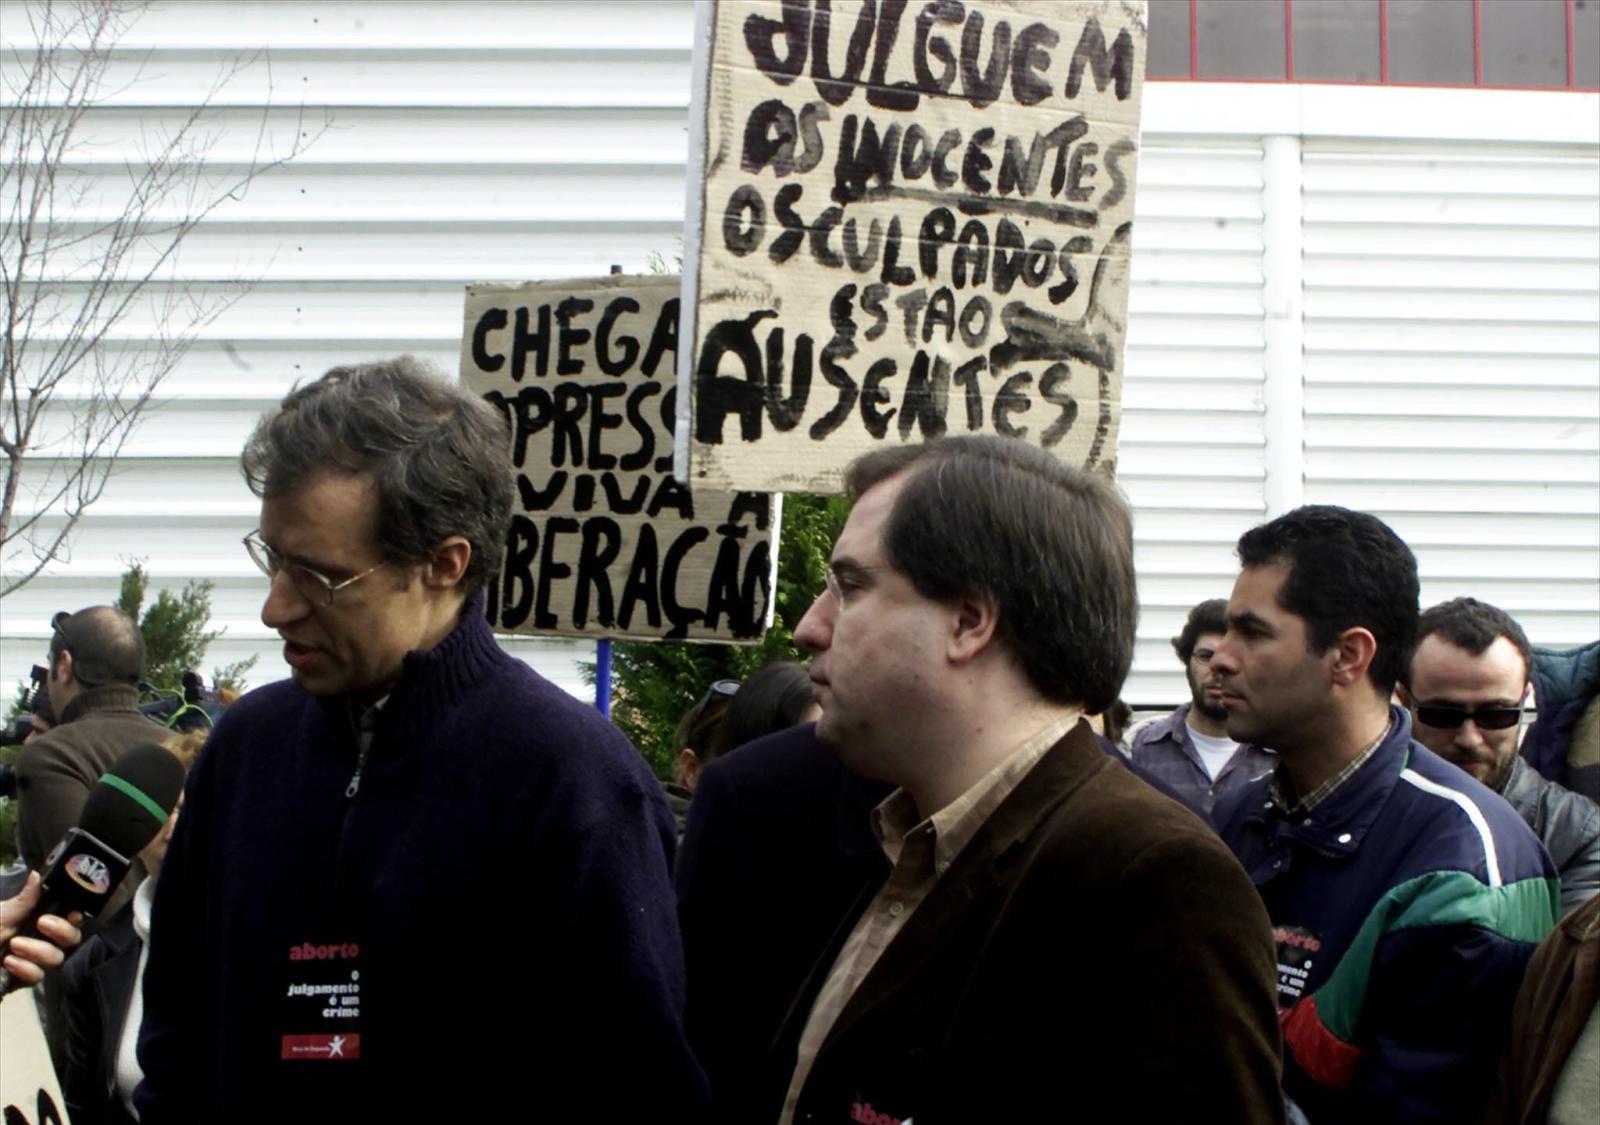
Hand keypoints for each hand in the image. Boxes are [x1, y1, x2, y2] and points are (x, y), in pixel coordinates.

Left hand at [1, 871, 83, 986]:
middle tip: (42, 923)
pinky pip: (37, 977)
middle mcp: (42, 940)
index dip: (77, 916)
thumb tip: (37, 875)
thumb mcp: (1, 914)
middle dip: (62, 931)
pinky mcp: (23, 980)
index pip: (71, 918)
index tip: (72, 912)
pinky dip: (25, 968)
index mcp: (39, 919)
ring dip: (38, 950)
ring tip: (14, 945)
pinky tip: (9, 962)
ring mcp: (34, 961)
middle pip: (72, 939)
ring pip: (56, 958)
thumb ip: (24, 900)